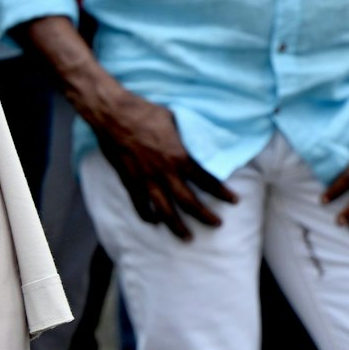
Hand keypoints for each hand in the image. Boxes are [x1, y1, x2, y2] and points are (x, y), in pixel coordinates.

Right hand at [85, 89, 236, 240]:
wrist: (114, 115)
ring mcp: (146, 180)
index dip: (222, 192)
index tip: (234, 200)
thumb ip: (188, 136)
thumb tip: (203, 140)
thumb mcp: (176, 120)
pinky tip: (155, 222)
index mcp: (179, 156)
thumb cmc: (146, 112)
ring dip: (178, 226)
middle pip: (189, 201)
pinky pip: (140, 205)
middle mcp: (165, 172)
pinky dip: (148, 216)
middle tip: (217, 224)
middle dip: (205, 215)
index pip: (206, 179)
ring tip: (188, 237)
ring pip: (165, 210)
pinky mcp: (129, 182)